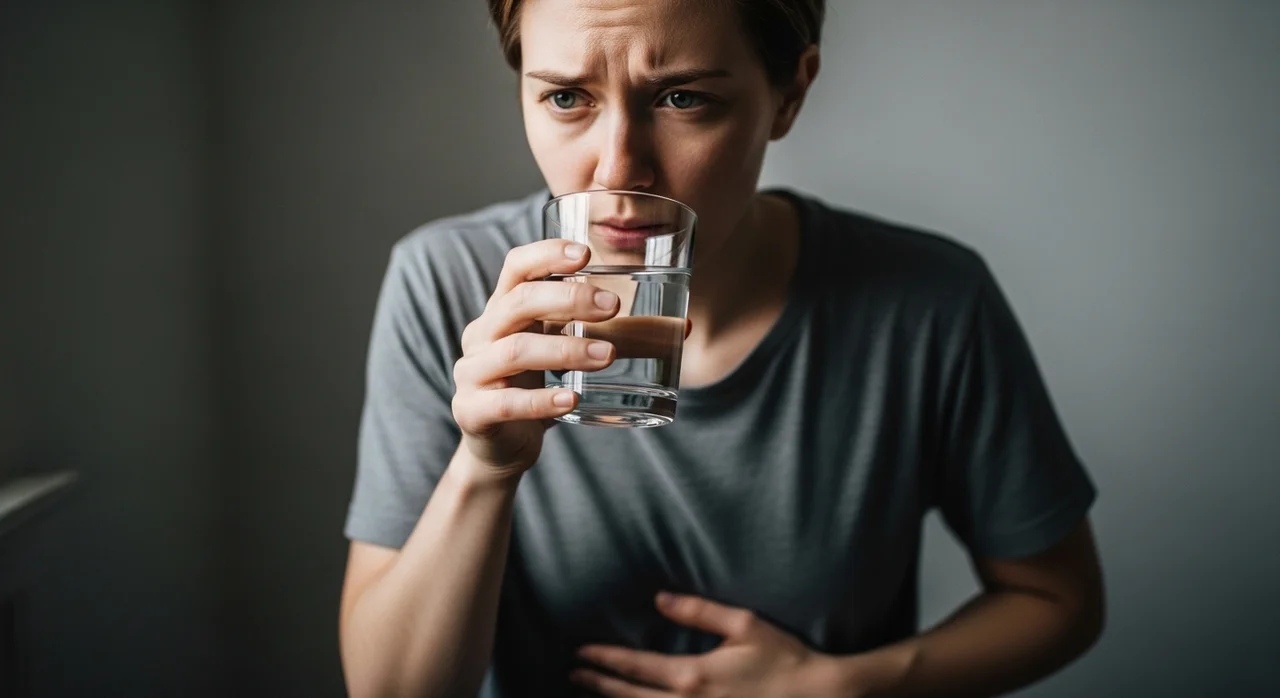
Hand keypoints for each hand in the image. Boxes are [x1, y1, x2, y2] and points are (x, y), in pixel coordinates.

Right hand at [451, 239, 619, 474]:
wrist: (500, 447)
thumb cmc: (539, 386)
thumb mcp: (574, 354)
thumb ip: (623, 337)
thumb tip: (685, 327)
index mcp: (504, 309)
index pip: (517, 267)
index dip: (546, 254)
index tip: (585, 253)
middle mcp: (483, 334)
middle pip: (518, 302)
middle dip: (567, 299)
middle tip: (614, 306)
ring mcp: (473, 373)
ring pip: (515, 351)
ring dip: (565, 350)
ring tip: (607, 356)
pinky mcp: (473, 412)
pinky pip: (506, 402)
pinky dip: (540, 400)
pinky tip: (570, 400)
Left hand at [571, 592, 832, 697]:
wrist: (821, 697)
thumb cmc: (785, 659)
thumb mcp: (744, 625)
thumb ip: (698, 611)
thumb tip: (659, 599)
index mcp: (694, 675)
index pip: (636, 667)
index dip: (605, 659)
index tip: (581, 652)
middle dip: (599, 685)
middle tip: (575, 674)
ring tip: (595, 694)